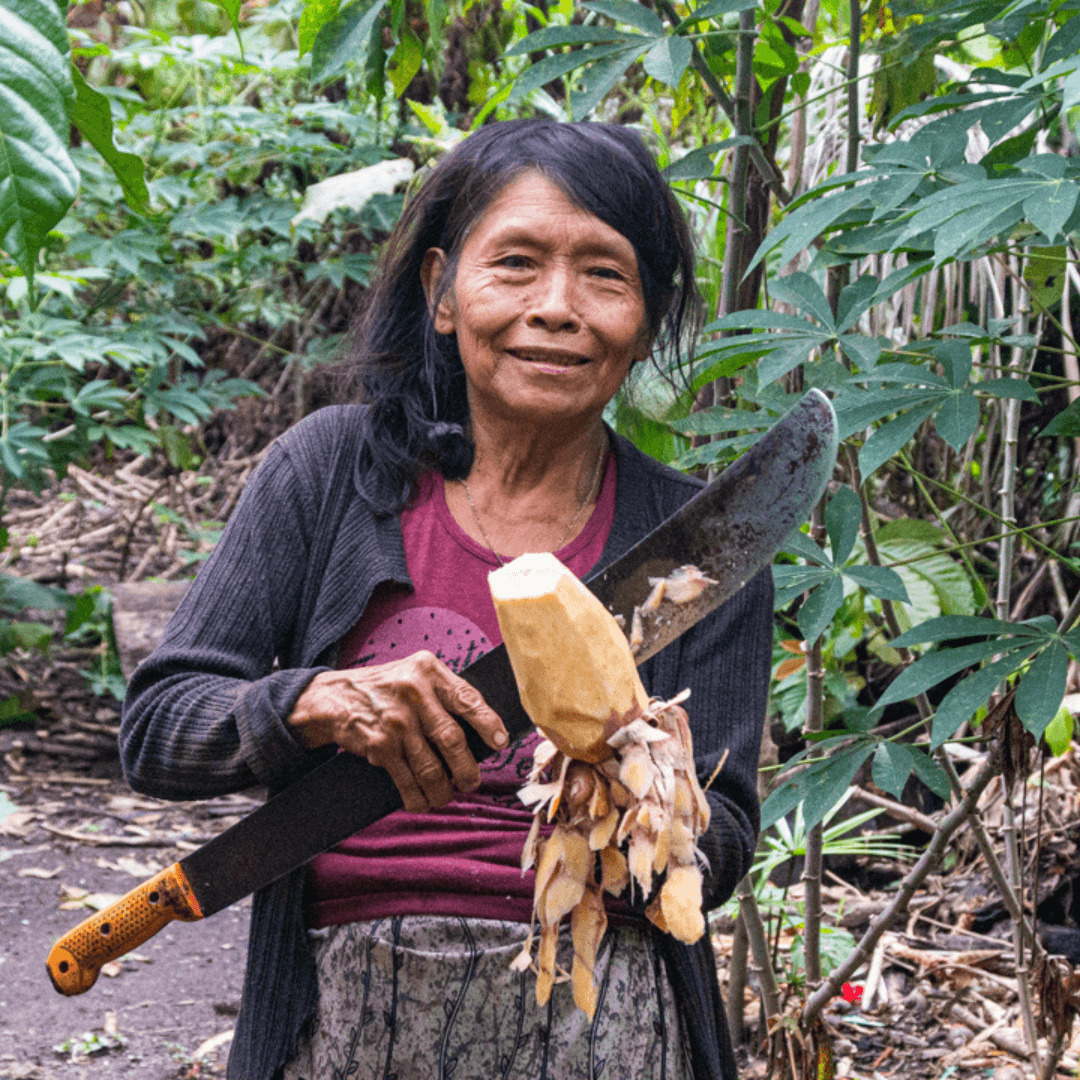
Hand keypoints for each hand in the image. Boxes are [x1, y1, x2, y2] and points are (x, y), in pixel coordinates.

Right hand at [289, 651, 508, 812]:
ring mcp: (396, 721)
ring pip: (431, 767)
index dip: (488, 723)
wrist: (334, 698)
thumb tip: (480, 733)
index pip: (467, 698)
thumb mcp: (415, 674)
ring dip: (443, 790)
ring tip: (446, 795)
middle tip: (471, 782)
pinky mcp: (380, 745)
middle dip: (467, 769)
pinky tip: (421, 801)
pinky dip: (417, 797)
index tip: (501, 742)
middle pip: (452, 739)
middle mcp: (414, 693)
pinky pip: (406, 780)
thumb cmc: (386, 688)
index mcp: (429, 670)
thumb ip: (444, 693)